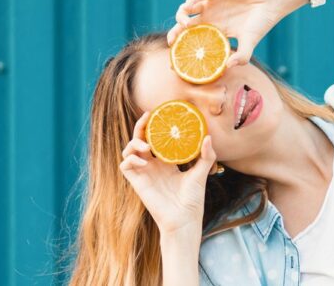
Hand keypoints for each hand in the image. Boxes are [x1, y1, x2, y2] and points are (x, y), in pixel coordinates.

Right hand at [119, 111, 218, 234]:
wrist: (184, 219)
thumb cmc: (192, 200)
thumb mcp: (201, 173)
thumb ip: (206, 156)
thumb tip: (208, 137)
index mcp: (166, 161)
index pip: (156, 139)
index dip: (154, 126)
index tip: (158, 113)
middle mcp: (153, 165)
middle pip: (140, 139)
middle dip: (140, 127)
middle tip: (147, 117)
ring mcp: (144, 173)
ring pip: (129, 150)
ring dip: (133, 143)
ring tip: (145, 145)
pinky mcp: (137, 182)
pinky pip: (125, 165)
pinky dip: (130, 159)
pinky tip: (143, 161)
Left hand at [167, 0, 304, 68]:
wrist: (271, 2)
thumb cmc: (261, 22)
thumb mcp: (250, 42)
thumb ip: (242, 57)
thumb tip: (228, 67)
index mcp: (216, 31)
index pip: (193, 39)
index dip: (183, 46)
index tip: (176, 56)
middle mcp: (210, 17)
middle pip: (185, 25)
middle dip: (175, 33)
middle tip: (173, 41)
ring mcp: (211, 4)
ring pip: (188, 9)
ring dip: (181, 15)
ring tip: (184, 24)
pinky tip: (189, 6)